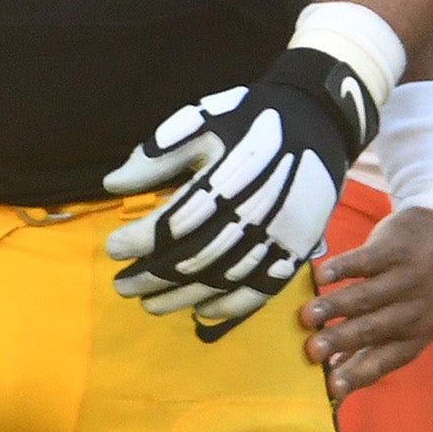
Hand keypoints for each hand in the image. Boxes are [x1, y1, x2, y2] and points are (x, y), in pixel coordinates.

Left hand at [104, 48, 376, 335]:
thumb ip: (158, 153)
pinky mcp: (298, 251)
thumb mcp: (203, 119)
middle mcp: (258, 211)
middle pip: (196, 257)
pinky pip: (262, 291)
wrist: (319, 122)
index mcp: (231, 174)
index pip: (177, 221)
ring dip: (181, 298)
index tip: (112, 247)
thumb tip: (113, 184)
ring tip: (148, 304)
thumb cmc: (253, 119)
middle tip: (121, 285)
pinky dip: (229, 307)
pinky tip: (200, 312)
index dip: (140, 240)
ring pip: (223, 280)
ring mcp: (281, 236)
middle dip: (152, 276)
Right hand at [301, 206, 432, 399]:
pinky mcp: (395, 250)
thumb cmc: (418, 290)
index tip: (330, 388)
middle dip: (339, 341)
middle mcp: (412, 313)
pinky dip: (343, 268)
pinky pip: (366, 261)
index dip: (356, 376)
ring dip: (334, 306)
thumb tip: (331, 387)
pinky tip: (321, 276)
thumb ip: (370, 353)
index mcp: (413, 339)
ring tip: (305, 316)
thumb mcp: (408, 326)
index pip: (383, 362)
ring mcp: (405, 279)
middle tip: (310, 351)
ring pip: (365, 297)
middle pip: (371, 330)